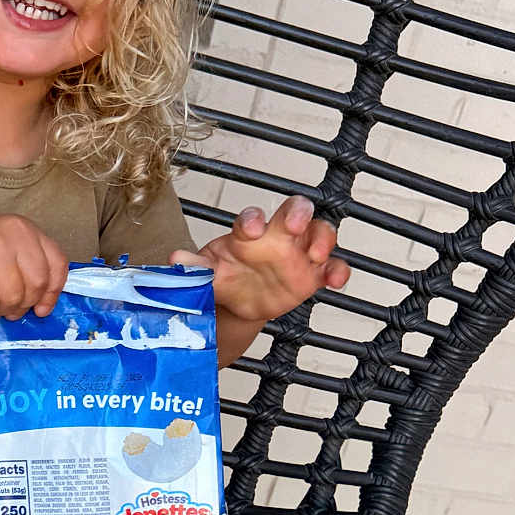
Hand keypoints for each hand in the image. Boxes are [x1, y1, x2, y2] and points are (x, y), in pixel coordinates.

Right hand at [0, 213, 69, 320]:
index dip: (52, 292)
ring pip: (14, 297)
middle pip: (37, 284)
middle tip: (7, 306)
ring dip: (2, 310)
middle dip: (24, 304)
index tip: (40, 308)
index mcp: (24, 228)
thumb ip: (29, 267)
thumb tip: (45, 306)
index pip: (56, 264)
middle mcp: (11, 233)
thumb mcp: (7, 250)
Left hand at [192, 195, 347, 326]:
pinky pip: (332, 266)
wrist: (239, 303)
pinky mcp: (313, 274)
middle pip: (294, 211)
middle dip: (297, 212)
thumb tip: (176, 260)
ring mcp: (298, 253)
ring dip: (322, 239)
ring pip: (320, 233)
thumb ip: (195, 266)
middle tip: (294, 225)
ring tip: (317, 254)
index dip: (253, 219)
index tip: (250, 229)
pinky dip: (338, 270)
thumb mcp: (209, 272)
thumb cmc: (226, 277)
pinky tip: (336, 280)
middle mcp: (278, 236)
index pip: (252, 217)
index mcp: (249, 233)